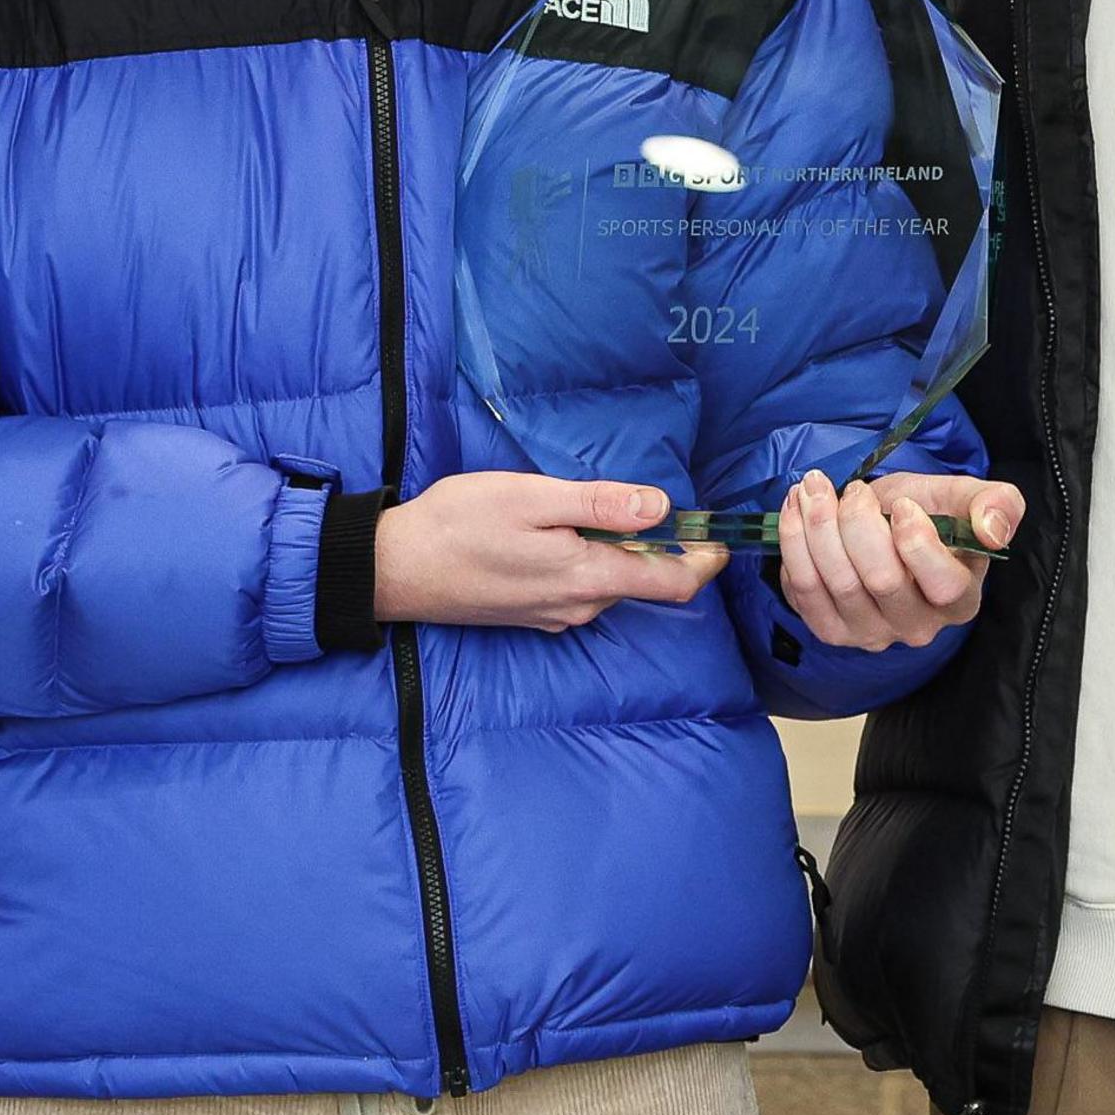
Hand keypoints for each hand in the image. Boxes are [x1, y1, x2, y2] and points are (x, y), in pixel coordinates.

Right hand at [372, 472, 727, 631]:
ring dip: (615, 550)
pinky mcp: (532, 616)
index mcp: (588, 577)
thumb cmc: (459, 524)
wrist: (394, 569)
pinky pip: (579, 588)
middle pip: (642, 578)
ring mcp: (555, 616)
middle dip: (654, 543)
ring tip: (591, 510)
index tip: (719, 533)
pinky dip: (585, 561)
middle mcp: (580, 607)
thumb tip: (662, 507)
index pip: (674, 583)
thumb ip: (600, 505)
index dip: (704, 559)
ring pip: (609, 581)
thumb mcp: (532, 498)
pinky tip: (557, 533)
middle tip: (646, 499)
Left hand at [776, 469, 1020, 652]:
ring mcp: (871, 634)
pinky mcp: (831, 630)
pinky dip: (793, 543)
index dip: (917, 542)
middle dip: (858, 523)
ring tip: (813, 488)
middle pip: (882, 581)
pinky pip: (803, 590)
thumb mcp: (965, 498)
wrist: (883, 528)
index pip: (943, 585)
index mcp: (960, 599)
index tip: (902, 505)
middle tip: (852, 489)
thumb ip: (997, 504)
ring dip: (817, 527)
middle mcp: (917, 626)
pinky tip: (796, 511)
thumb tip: (993, 530)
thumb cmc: (929, 513)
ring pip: (837, 583)